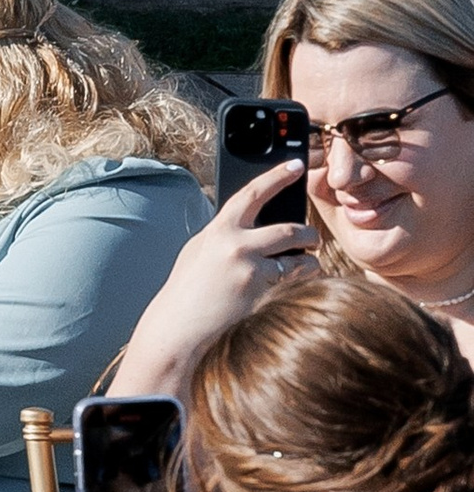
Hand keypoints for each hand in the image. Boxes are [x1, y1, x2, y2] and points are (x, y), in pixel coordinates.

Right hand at [113, 171, 315, 388]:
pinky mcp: (262, 292)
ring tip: (309, 263)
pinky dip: (301, 280)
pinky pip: (294, 280)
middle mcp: (236, 244)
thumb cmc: (187, 290)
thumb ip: (223, 234)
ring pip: (298, 257)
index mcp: (219, 229)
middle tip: (312, 236)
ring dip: (309, 259)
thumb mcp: (199, 251)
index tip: (296, 166)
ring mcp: (250, 269)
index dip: (276, 176)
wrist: (179, 326)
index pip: (253, 193)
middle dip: (307, 232)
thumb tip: (249, 223)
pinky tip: (298, 285)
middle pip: (289, 228)